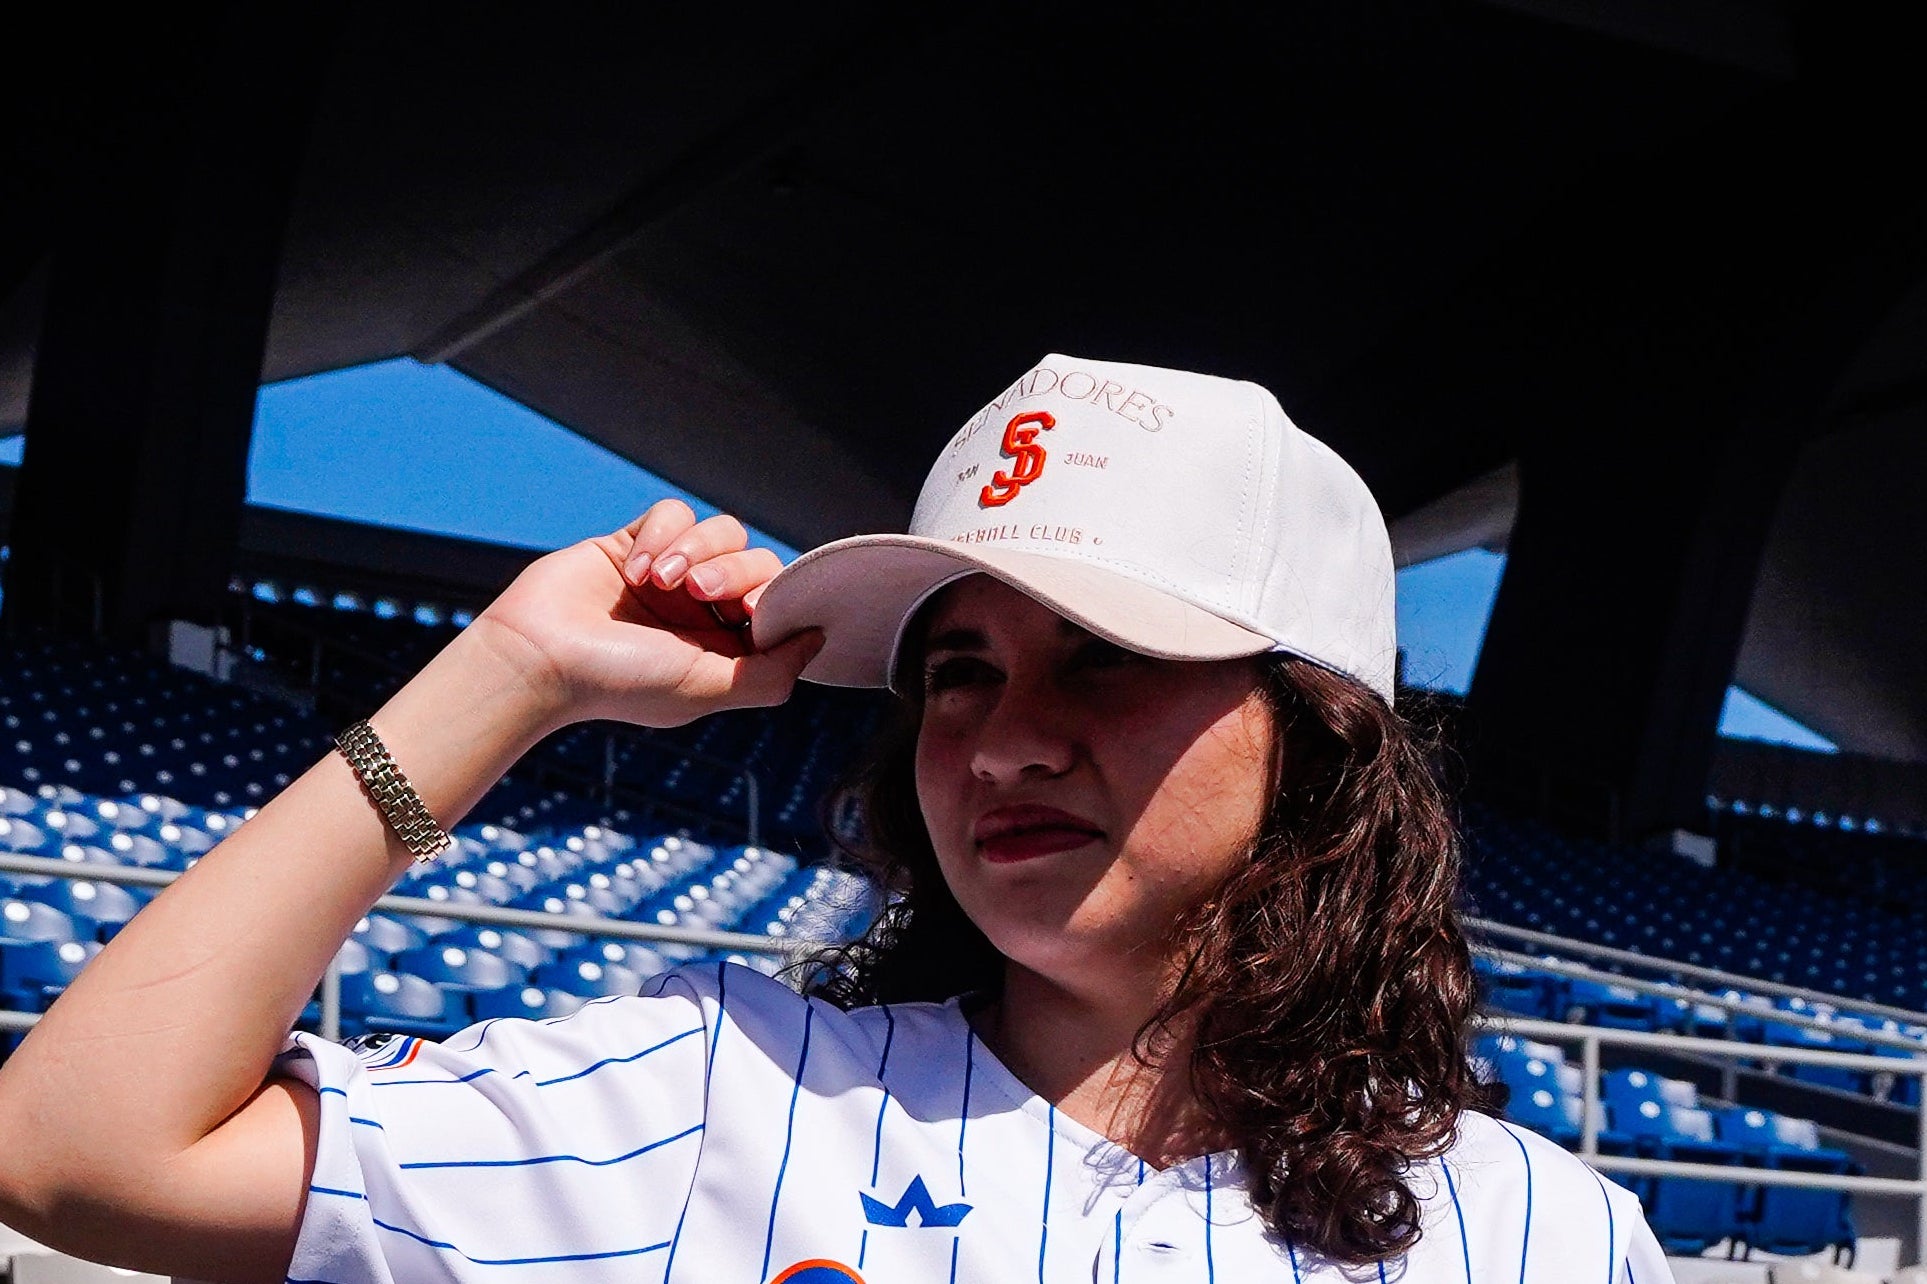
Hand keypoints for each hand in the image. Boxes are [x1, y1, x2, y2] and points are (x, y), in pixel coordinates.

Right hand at [470, 499, 822, 730]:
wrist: (539, 658)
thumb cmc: (621, 683)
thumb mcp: (710, 689)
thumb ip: (772, 672)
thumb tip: (820, 637)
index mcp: (726, 649)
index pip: (778, 602)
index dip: (770, 596)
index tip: (744, 610)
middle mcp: (702, 612)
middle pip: (755, 560)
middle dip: (732, 570)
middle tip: (697, 592)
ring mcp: (669, 576)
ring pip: (719, 530)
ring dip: (694, 547)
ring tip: (659, 579)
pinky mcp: (633, 543)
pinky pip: (672, 512)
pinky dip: (660, 533)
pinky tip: (633, 567)